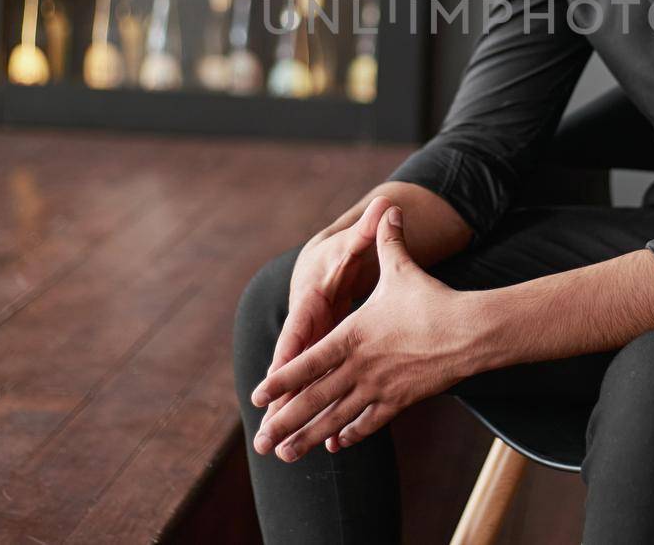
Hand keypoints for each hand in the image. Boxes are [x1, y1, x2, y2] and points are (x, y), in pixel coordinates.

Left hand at [250, 204, 479, 462]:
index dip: (280, 380)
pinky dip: (349, 434)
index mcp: (352, 336)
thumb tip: (388, 206)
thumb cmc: (432, 299)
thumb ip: (387, 240)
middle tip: (262, 442)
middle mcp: (359, 366)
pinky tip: (335, 445)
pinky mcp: (400, 401)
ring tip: (287, 455)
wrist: (470, 332)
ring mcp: (379, 387)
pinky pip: (368, 423)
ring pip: (336, 418)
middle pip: (314, 399)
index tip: (258, 396)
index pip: (307, 362)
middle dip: (285, 421)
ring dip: (310, 437)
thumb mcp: (402, 268)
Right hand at [259, 197, 389, 432]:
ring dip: (290, 416)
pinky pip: (317, 390)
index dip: (285, 356)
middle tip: (264, 431)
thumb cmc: (339, 255)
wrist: (324, 265)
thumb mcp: (355, 243)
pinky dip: (315, 414)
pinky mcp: (323, 360)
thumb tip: (389, 203)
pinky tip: (315, 443)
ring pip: (301, 387)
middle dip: (278, 401)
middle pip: (291, 369)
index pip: (297, 330)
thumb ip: (371, 229)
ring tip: (277, 450)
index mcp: (310, 302)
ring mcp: (313, 348)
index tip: (274, 379)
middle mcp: (306, 329)